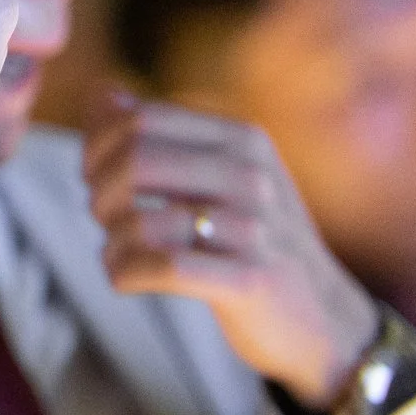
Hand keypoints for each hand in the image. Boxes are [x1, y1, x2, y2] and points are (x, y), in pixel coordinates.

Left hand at [84, 92, 379, 403]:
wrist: (324, 318)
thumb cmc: (253, 242)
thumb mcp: (219, 178)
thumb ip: (159, 138)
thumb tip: (100, 96)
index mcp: (242, 138)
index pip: (141, 118)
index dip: (96, 147)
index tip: (91, 177)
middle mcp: (252, 174)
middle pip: (136, 159)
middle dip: (100, 191)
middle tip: (101, 217)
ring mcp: (256, 228)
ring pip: (144, 219)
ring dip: (112, 240)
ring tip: (115, 252)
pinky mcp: (252, 280)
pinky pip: (166, 268)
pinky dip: (125, 272)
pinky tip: (122, 278)